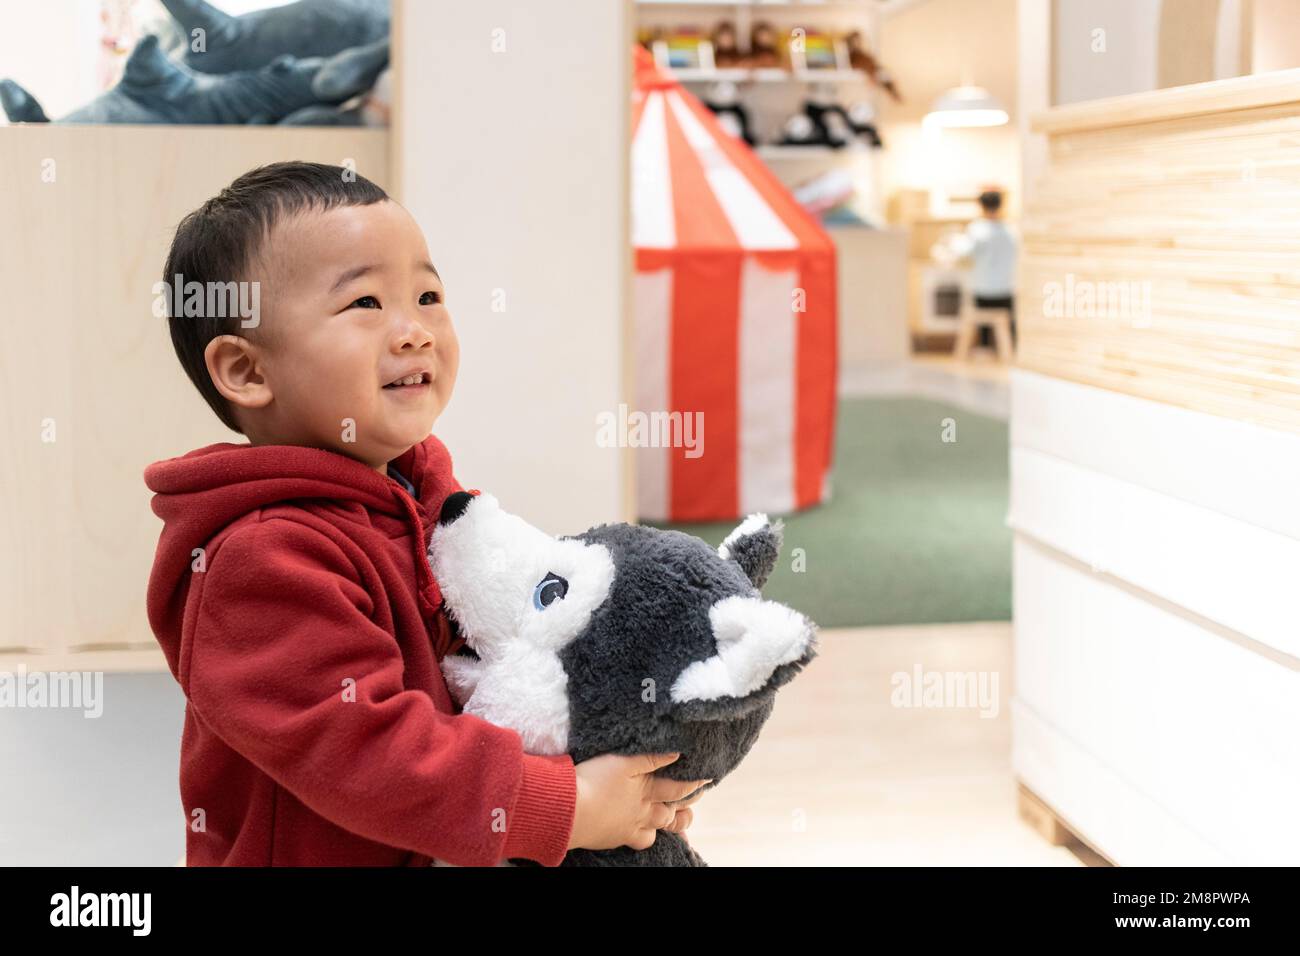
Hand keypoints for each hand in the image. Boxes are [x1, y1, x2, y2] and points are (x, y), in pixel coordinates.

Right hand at [569, 752, 711, 851]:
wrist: (569, 810)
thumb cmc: (593, 781)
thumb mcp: (622, 761)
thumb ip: (650, 758)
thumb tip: (677, 753)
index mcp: (645, 790)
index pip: (677, 788)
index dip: (694, 784)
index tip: (708, 779)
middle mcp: (642, 811)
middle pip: (671, 813)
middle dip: (685, 807)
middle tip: (694, 800)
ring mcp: (630, 827)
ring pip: (658, 829)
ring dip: (670, 824)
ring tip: (678, 819)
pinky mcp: (616, 837)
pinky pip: (640, 841)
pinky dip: (647, 837)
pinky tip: (646, 832)